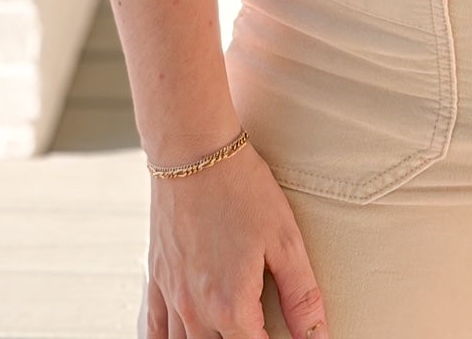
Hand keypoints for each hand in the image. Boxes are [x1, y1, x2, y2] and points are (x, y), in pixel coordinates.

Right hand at [143, 139, 328, 338]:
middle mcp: (196, 311)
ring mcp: (172, 297)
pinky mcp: (157, 279)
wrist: (193, 151)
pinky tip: (181, 338)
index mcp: (232, 307)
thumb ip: (301, 295)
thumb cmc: (242, 188)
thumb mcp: (284, 239)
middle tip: (258, 327)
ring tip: (228, 332)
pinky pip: (153, 329)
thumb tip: (319, 336)